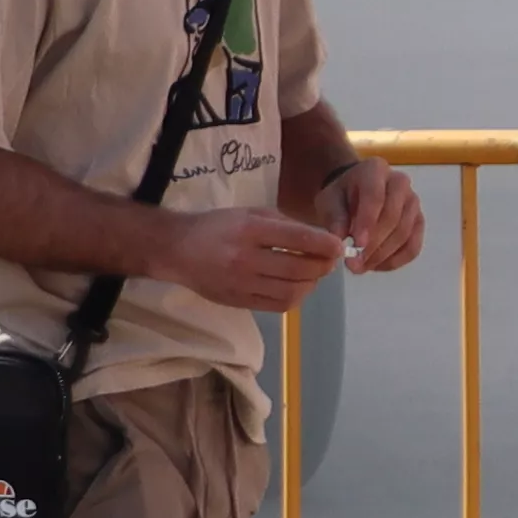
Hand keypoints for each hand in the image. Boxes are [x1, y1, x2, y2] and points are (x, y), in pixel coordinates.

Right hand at [156, 208, 347, 312]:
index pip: (297, 239)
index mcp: (249, 229)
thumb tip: (320, 239)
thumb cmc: (218, 226)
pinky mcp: (239, 301)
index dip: (324, 244)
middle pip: (298, 269)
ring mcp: (241, 284)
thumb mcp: (250, 213)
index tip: (339, 246)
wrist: (178, 249)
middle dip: (322, 266)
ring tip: (314, 274)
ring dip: (311, 284)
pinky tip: (297, 287)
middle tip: (329, 261)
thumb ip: (285, 225)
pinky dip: (295, 297)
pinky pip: (277, 305)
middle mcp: (246, 258)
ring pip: (291, 291)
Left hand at [320, 158, 426, 274]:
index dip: (367, 221)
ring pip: (404, 233)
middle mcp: (400, 182)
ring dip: (382, 255)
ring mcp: (413, 202)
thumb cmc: (341, 195)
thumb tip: (340, 241)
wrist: (355, 193)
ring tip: (361, 267)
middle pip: (393, 216)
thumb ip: (335, 218)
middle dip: (373, 244)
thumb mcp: (329, 201)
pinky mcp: (418, 221)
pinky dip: (396, 261)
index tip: (357, 244)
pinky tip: (377, 267)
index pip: (375, 196)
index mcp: (375, 170)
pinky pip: (413, 246)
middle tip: (354, 264)